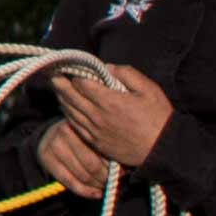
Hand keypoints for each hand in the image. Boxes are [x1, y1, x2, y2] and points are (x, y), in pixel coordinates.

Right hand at [40, 124, 120, 197]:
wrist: (54, 135)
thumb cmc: (83, 139)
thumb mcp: (95, 139)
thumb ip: (107, 150)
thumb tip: (123, 171)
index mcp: (83, 123)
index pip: (103, 152)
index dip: (114, 166)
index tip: (123, 173)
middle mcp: (64, 131)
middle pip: (92, 165)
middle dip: (106, 178)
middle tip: (113, 182)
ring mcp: (53, 144)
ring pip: (82, 175)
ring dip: (97, 186)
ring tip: (105, 186)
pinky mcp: (45, 157)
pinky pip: (69, 182)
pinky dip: (86, 192)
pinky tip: (95, 193)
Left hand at [43, 58, 171, 178]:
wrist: (163, 150)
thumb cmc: (159, 117)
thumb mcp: (149, 89)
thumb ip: (126, 74)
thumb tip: (107, 67)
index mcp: (109, 101)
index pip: (82, 83)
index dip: (75, 73)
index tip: (70, 65)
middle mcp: (97, 116)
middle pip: (70, 96)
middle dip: (60, 83)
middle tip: (52, 73)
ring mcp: (95, 131)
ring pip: (70, 111)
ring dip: (62, 98)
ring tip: (57, 88)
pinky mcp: (96, 142)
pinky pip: (75, 126)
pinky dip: (68, 115)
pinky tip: (66, 108)